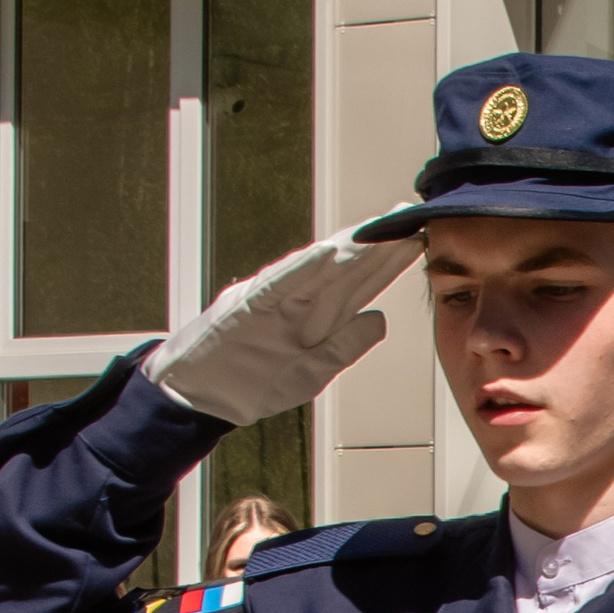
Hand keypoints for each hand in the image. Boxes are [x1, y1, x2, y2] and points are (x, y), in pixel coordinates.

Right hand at [144, 229, 418, 427]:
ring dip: (348, 249)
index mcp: (313, 316)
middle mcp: (296, 301)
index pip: (359, 285)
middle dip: (377, 245)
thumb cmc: (249, 382)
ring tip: (379, 228)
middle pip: (345, 270)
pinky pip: (280, 285)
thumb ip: (344, 347)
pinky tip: (329, 252)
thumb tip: (379, 320)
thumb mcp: (310, 372)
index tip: (417, 241)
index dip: (388, 263)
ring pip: (318, 270)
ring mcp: (272, 301)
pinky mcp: (247, 307)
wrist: (196, 395)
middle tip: (408, 217)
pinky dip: (303, 269)